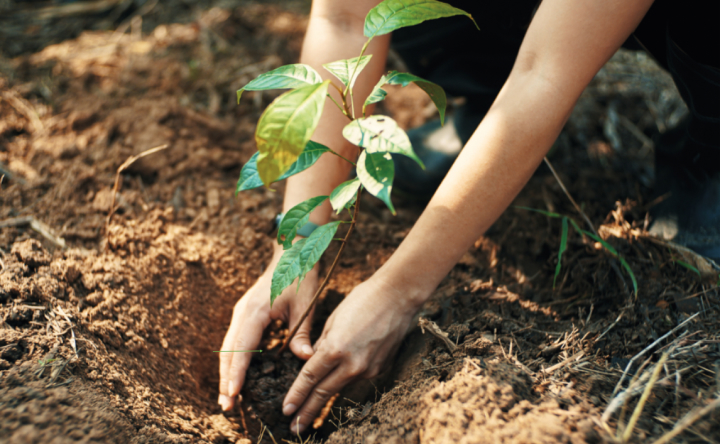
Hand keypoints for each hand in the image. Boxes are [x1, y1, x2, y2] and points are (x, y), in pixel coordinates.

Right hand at [218, 249, 318, 410]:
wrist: (292, 253)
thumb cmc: (300, 277)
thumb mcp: (305, 305)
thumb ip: (302, 333)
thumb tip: (306, 359)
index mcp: (256, 311)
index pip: (242, 348)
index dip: (237, 373)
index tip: (233, 393)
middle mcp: (243, 313)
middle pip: (229, 351)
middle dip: (226, 379)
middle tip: (226, 406)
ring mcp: (242, 313)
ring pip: (229, 347)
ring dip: (227, 372)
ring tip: (227, 397)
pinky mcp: (245, 314)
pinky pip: (235, 341)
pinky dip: (234, 360)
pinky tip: (237, 376)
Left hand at [281, 276, 421, 433]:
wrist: (398, 296)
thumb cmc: (362, 300)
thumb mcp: (333, 319)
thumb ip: (322, 345)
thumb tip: (313, 361)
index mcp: (336, 348)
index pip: (310, 378)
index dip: (296, 396)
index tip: (285, 410)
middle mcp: (352, 364)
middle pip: (324, 393)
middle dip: (307, 412)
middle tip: (294, 428)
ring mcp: (368, 368)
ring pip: (340, 387)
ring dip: (324, 401)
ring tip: (310, 416)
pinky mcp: (380, 368)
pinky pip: (356, 378)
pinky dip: (344, 381)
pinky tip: (337, 385)